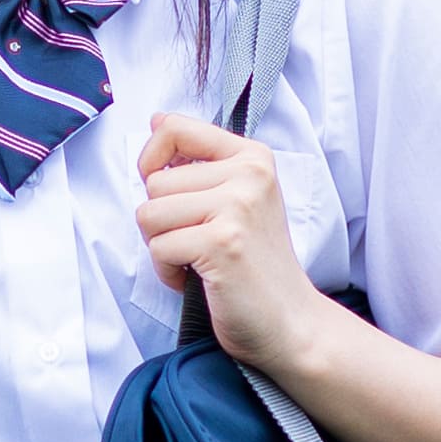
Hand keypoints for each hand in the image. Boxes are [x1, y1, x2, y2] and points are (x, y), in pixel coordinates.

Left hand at [139, 111, 340, 376]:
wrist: (291, 321)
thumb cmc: (255, 264)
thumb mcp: (238, 199)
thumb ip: (201, 161)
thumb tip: (157, 120)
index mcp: (252, 157)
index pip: (174, 128)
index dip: (151, 160)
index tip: (167, 189)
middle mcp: (248, 174)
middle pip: (155, 182)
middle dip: (163, 221)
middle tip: (199, 242)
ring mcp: (237, 207)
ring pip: (150, 214)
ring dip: (163, 246)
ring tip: (200, 260)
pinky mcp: (222, 242)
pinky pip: (158, 248)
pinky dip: (169, 272)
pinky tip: (201, 278)